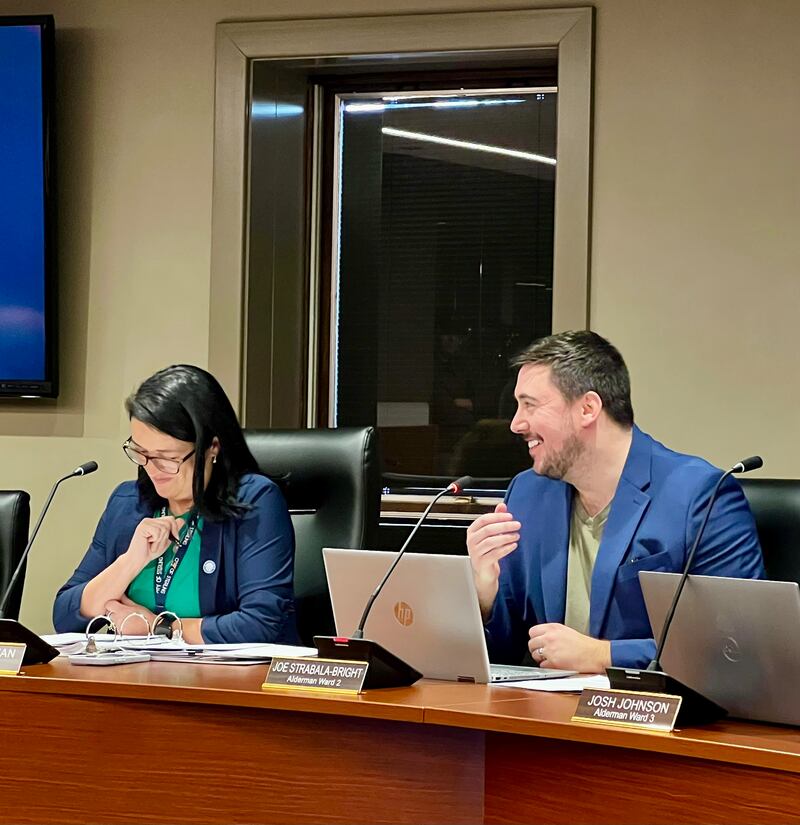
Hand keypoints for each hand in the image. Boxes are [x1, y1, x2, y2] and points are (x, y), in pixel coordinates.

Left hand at [104, 598, 156, 635]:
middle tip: (123, 610)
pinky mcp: (120, 634)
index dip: (112, 603)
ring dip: (118, 618)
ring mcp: (118, 628)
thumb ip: (126, 600)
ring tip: (128, 618)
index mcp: (121, 611)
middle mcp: (117, 620)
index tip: (116, 602)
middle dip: (114, 611)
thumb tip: (122, 595)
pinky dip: (121, 625)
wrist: (151, 632)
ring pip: (113, 620)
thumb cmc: (147, 619)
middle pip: (109, 613)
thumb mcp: (137, 606)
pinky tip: (129, 624)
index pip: (108, 604)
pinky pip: (117, 628)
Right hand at [125, 516, 180, 566]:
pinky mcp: (143, 527)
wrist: (138, 560)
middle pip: (169, 522)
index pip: (171, 519)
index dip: (175, 529)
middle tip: (157, 543)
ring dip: (160, 540)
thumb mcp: (165, 541)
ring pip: (164, 528)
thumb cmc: (150, 552)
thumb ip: (172, 531)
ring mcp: (146, 522)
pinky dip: (155, 541)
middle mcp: (150, 520)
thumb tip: (181, 520)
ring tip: (152, 544)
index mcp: (155, 522)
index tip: (174, 539)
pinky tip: (148, 543)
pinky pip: (158, 532)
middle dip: (166, 536)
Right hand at [466, 502, 520, 616]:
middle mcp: (471, 541)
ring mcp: (475, 552)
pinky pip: (495, 553)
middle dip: (504, 526)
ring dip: (506, 537)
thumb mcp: (491, 534)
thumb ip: (496, 519)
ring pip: (491, 541)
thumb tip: (502, 505)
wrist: (485, 573)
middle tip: (517, 525)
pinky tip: (513, 545)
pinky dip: (506, 548)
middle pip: (488, 529)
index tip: (510, 516)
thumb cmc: (488, 551)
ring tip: (517, 535)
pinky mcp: (481, 562)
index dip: (498, 517)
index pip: (484, 519)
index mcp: (472, 531)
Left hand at [529, 623, 611, 673]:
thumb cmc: (584, 644)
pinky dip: (547, 667)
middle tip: (542, 652)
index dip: (535, 638)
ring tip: (550, 659)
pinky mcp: (553, 662)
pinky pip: (542, 665)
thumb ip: (551, 633)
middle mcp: (549, 637)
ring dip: (540, 658)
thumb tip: (541, 638)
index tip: (538, 642)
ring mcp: (550, 650)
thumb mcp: (565, 631)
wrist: (594, 654)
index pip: (532, 631)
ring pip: (535, 655)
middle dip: (536, 649)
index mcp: (552, 628)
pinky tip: (555, 664)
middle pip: (531, 644)